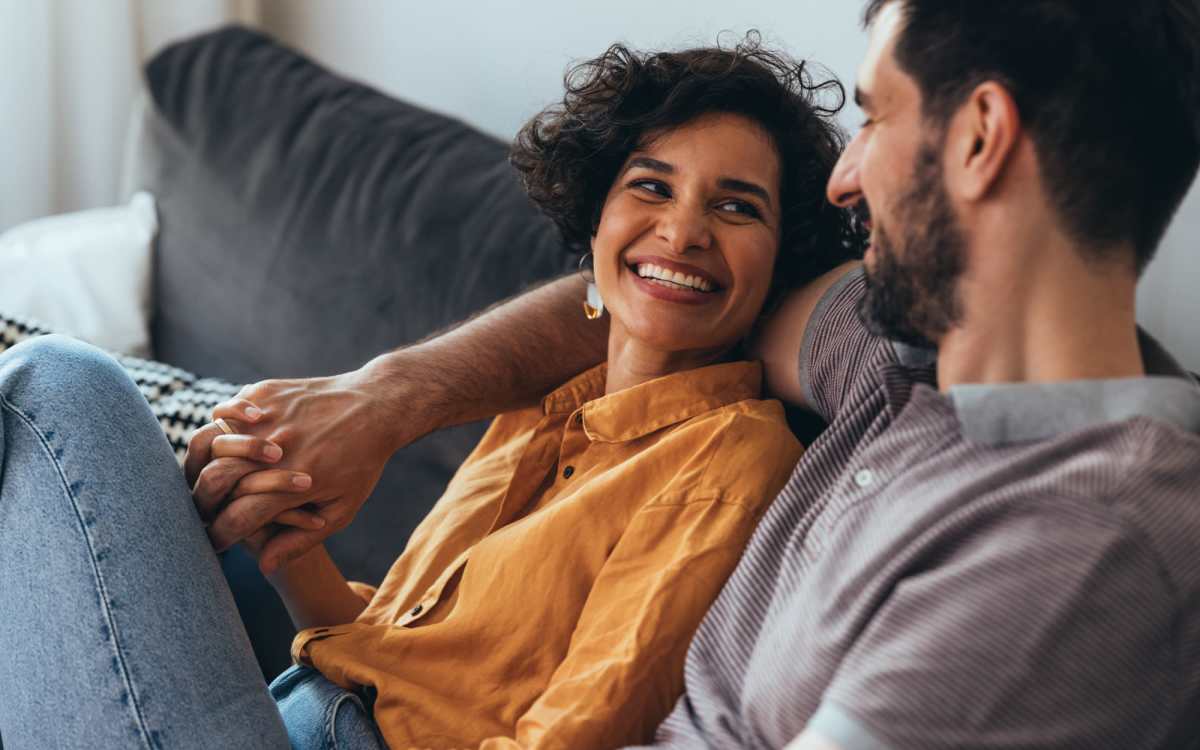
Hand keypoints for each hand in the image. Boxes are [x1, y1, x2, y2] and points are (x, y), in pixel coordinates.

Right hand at [198, 362, 408, 573]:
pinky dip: (220, 425)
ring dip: (203, 462)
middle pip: (214, 480)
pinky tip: (227, 435)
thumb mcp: (342, 509)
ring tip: (209, 474)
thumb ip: (301, 541)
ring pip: (211, 441)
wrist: (377, 406)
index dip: (219, 536)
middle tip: (202, 511)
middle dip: (201, 503)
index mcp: (296, 484)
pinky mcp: (266, 393)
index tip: (215, 542)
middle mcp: (277, 451)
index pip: (237, 518)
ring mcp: (270, 418)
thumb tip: (263, 566)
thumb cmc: (362, 463)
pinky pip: (225, 410)